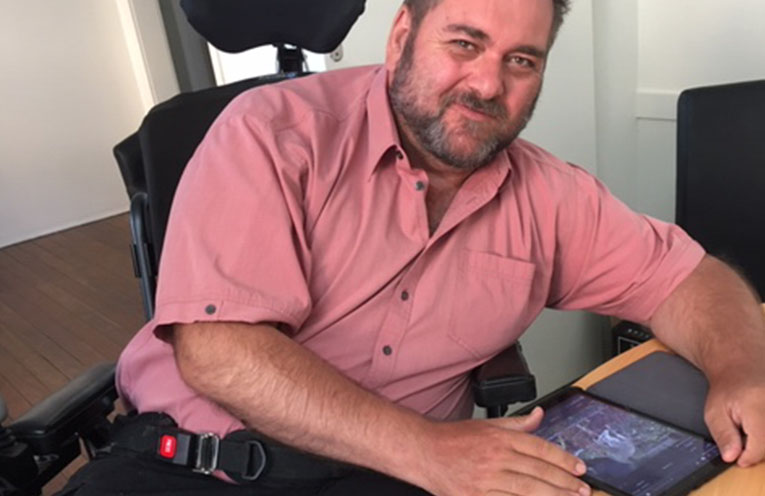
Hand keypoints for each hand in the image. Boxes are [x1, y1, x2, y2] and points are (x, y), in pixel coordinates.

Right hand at [418, 407, 589, 495]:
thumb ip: (516, 423)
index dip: (563, 459)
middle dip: (565, 482)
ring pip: (527, 490)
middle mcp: (495, 457)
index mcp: (499, 438)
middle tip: (584, 490)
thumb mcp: (487, 425)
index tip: (579, 468)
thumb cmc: (453, 439)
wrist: (423, 452)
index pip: (540, 448)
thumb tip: (539, 414)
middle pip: (538, 471)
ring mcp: (486, 480)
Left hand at [704, 371, 764, 466]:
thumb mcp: (714, 412)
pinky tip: (758, 424)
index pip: (761, 446)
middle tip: (741, 436)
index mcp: (756, 407)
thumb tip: (731, 457)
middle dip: (756, 449)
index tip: (738, 459)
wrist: (741, 368)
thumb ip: (723, 435)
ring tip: (749, 426)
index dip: (748, 457)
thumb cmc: (727, 389)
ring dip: (762, 441)